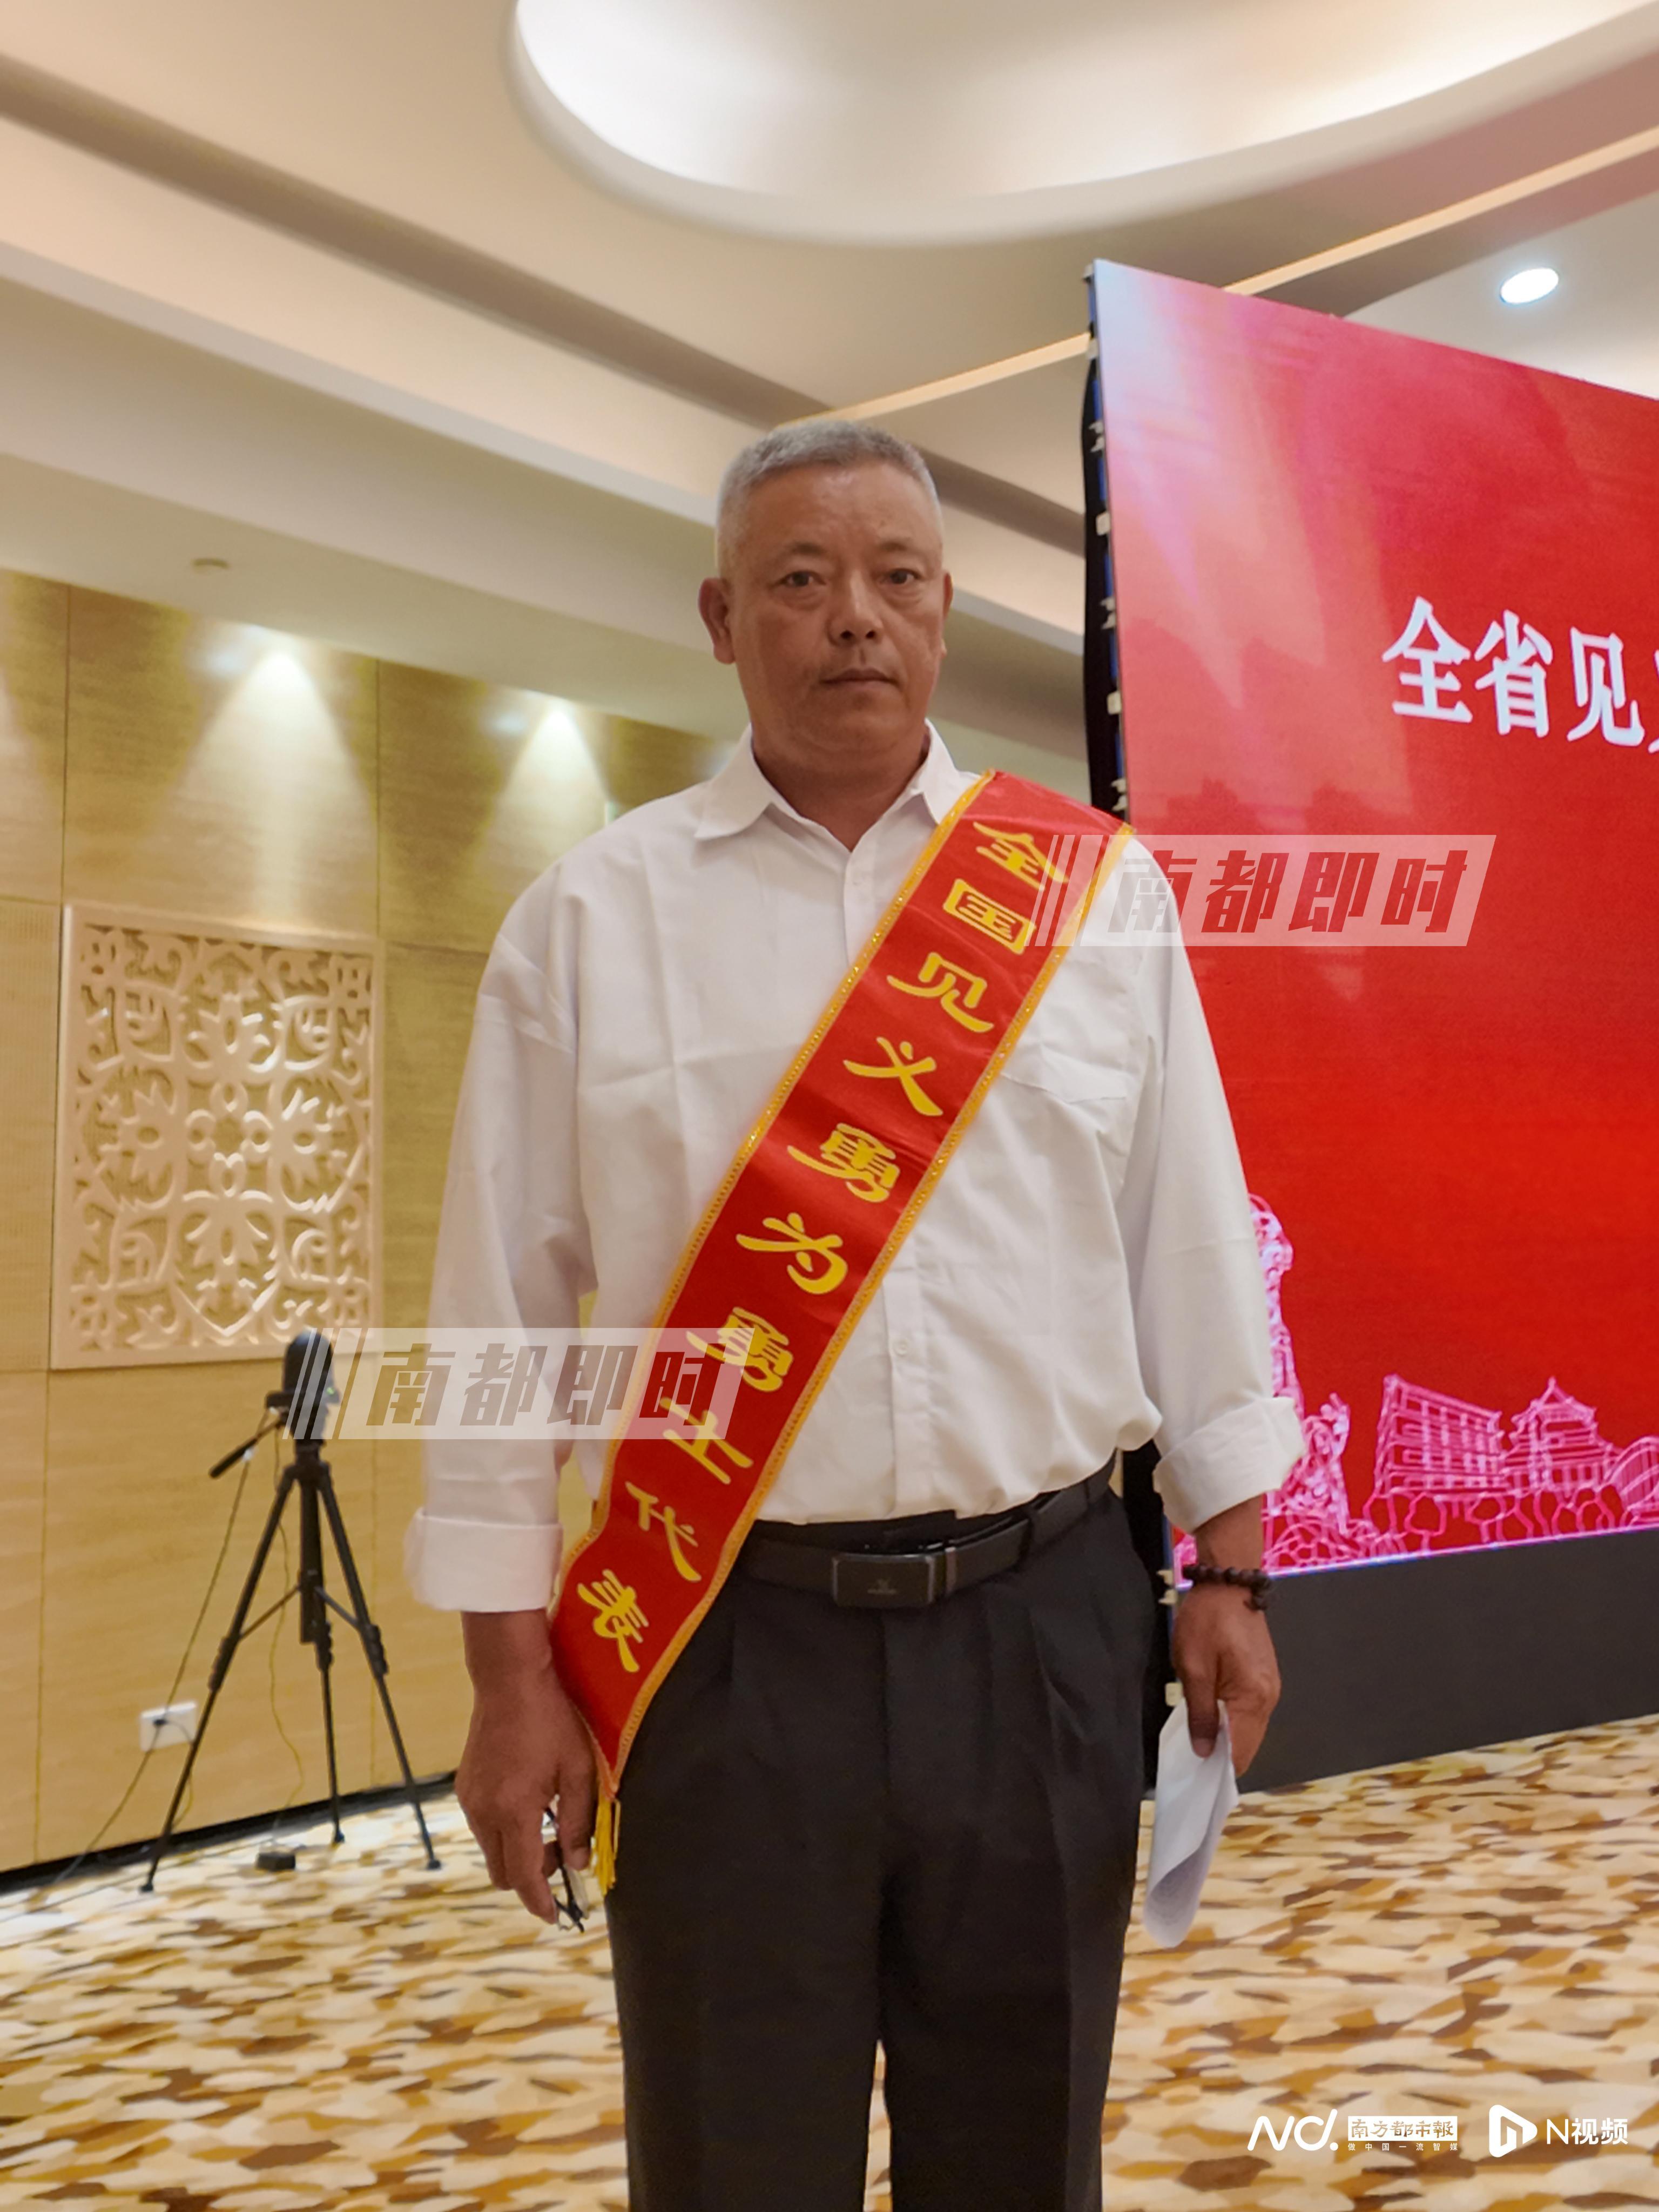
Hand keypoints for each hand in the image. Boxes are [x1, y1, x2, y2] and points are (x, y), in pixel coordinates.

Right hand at [457, 1611, 595, 1922]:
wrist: (509, 1680)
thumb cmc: (551, 1721)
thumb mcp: (578, 1771)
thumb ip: (579, 1822)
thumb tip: (579, 1863)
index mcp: (513, 1811)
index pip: (523, 1876)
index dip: (540, 1901)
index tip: (556, 1917)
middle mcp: (483, 1811)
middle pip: (502, 1871)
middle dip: (531, 1876)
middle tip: (562, 1854)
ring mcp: (469, 1798)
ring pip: (491, 1850)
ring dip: (518, 1851)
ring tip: (550, 1822)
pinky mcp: (465, 1785)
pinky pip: (484, 1826)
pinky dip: (506, 1830)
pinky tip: (530, 1803)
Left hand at [1171, 1584, 1280, 1775]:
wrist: (1228, 1584)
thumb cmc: (1207, 1621)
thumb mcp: (1193, 1667)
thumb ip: (1200, 1713)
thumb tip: (1203, 1752)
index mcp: (1253, 1697)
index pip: (1240, 1751)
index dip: (1219, 1770)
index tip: (1197, 1780)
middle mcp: (1269, 1697)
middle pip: (1249, 1745)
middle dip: (1223, 1758)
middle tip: (1192, 1762)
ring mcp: (1270, 1687)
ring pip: (1250, 1730)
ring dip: (1228, 1739)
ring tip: (1199, 1741)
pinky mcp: (1264, 1678)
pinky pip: (1250, 1713)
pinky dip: (1233, 1722)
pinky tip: (1212, 1719)